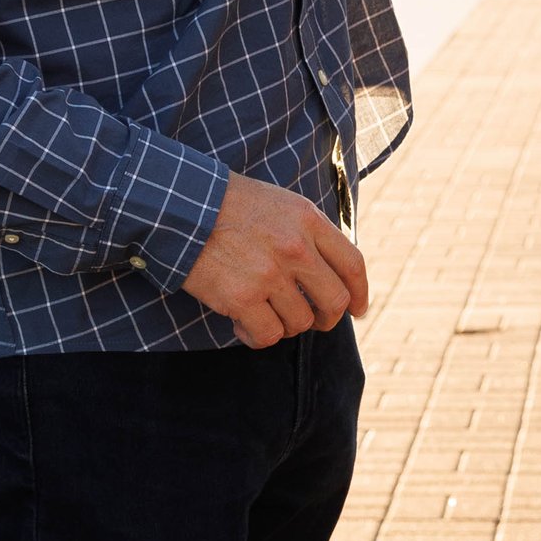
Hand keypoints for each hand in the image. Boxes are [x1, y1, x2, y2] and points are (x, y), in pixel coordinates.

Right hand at [182, 173, 369, 346]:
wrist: (180, 207)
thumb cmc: (226, 205)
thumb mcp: (278, 204)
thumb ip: (306, 232)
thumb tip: (327, 271)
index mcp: (308, 220)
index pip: (352, 264)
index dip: (360, 293)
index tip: (357, 308)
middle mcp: (295, 248)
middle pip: (335, 301)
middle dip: (328, 319)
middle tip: (314, 321)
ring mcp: (269, 274)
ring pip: (300, 322)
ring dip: (286, 325)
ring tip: (265, 314)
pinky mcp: (242, 298)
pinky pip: (267, 335)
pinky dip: (257, 337)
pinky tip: (242, 324)